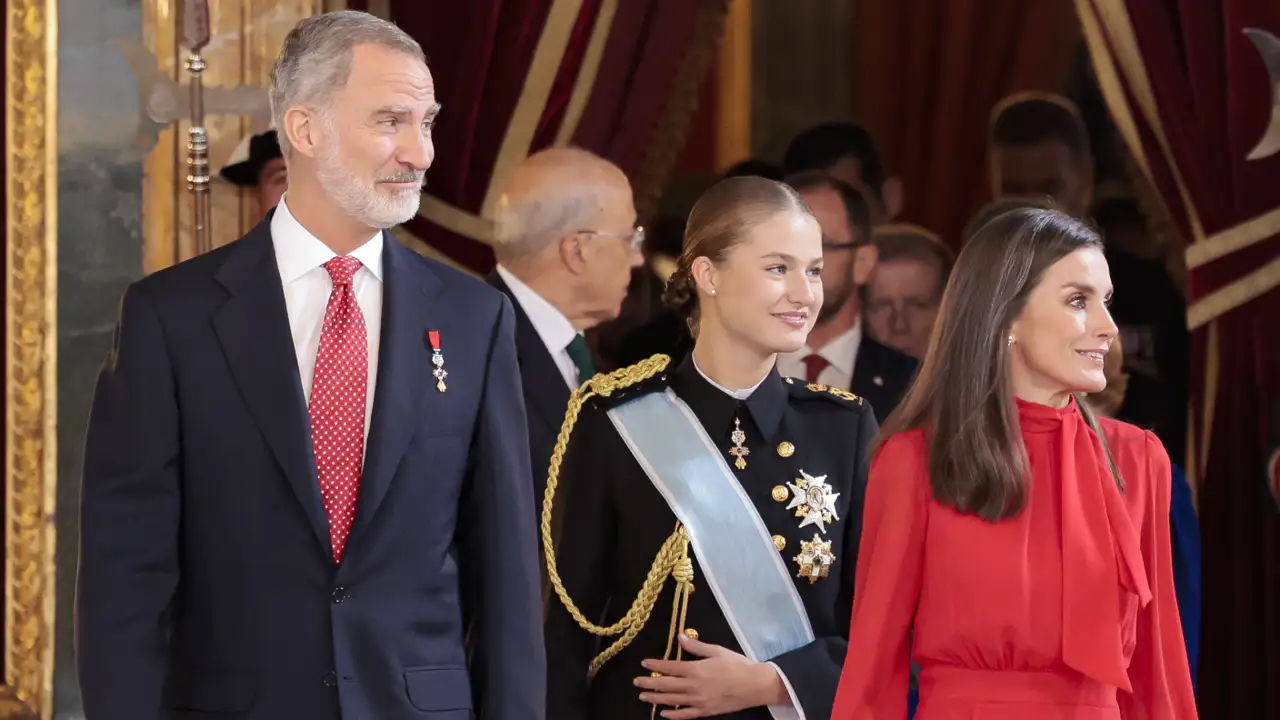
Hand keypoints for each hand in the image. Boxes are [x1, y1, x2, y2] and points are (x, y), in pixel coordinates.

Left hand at [633, 634, 788, 718]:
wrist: (754, 685)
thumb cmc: (737, 665)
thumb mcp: (716, 650)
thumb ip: (696, 646)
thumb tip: (680, 636)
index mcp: (696, 669)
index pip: (670, 667)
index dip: (656, 665)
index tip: (644, 663)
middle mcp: (694, 686)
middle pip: (666, 685)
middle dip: (650, 683)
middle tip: (636, 682)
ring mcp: (699, 700)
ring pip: (672, 700)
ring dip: (656, 698)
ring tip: (643, 696)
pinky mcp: (705, 711)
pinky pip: (685, 714)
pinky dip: (673, 714)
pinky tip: (663, 713)